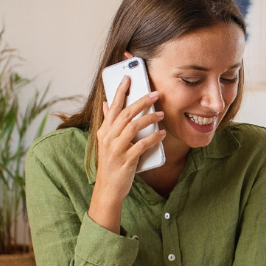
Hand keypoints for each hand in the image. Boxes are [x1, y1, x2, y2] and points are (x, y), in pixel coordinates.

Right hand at [89, 75, 166, 231]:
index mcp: (104, 130)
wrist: (108, 188)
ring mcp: (117, 148)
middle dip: (141, 101)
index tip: (128, 78)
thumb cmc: (111, 164)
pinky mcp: (126, 159)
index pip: (113, 106)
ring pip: (133, 127)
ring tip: (161, 113)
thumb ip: (108, 122)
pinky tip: (161, 133)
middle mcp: (108, 137)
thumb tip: (107, 104)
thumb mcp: (106, 142)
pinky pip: (141, 145)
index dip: (120, 91)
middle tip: (155, 93)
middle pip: (126, 113)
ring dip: (149, 118)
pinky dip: (153, 138)